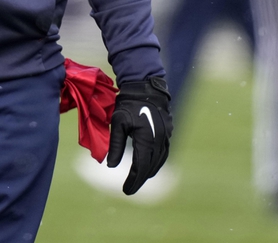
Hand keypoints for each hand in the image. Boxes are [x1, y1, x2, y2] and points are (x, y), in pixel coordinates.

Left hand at [106, 77, 171, 194]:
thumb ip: (115, 145)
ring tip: (138, 179)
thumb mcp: (117, 122)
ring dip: (149, 172)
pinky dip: (156, 162)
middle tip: (129, 189)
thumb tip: (110, 166)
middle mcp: (159, 140)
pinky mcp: (168, 132)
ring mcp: (166, 136)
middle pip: (151, 167)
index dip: (133, 180)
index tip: (126, 191)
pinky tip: (148, 165)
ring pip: (159, 161)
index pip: (141, 166)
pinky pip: (163, 153)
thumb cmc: (128, 103)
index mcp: (146, 138)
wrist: (146, 86)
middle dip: (140, 180)